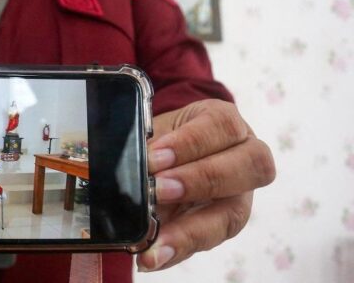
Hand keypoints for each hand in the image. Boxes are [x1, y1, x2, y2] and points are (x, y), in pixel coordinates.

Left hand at [137, 99, 274, 271]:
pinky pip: (211, 242)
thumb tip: (129, 173)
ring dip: (192, 229)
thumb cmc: (164, 137)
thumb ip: (146, 147)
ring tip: (155, 242)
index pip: (221, 126)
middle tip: (158, 190)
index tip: (154, 159)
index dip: (189, 144)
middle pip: (249, 166)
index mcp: (225, 122)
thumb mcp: (154, 131)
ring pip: (236, 213)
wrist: (168, 154)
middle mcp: (246, 156)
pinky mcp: (227, 224)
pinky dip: (180, 250)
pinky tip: (154, 256)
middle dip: (199, 180)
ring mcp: (241, 194)